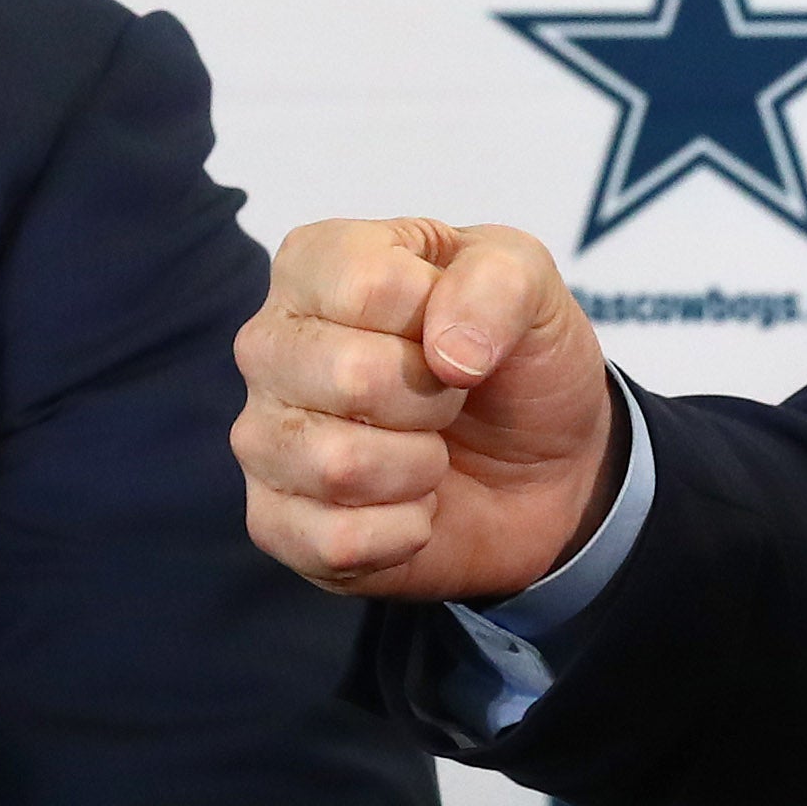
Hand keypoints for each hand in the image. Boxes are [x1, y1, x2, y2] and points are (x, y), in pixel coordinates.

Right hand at [236, 218, 616, 604]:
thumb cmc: (515, 357)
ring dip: (421, 468)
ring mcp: (263, 437)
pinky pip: (335, 542)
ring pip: (339, 467)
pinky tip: (413, 506)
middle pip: (351, 377)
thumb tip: (448, 353)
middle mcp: (270, 345)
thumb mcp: (533, 287)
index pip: (367, 286)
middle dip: (436, 400)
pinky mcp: (275, 523)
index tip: (460, 332)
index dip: (443, 321)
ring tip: (429, 450)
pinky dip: (405, 531)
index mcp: (315, 263)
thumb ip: (499, 282)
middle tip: (450, 399)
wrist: (543, 464)